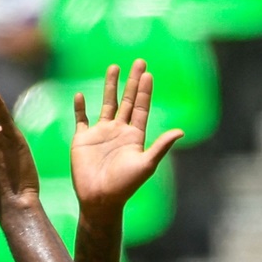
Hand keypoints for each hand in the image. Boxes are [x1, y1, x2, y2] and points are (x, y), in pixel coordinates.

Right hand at [70, 59, 183, 214]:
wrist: (99, 200)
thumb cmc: (124, 186)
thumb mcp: (146, 165)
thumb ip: (161, 146)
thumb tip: (181, 131)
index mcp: (134, 137)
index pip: (140, 108)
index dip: (145, 91)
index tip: (148, 74)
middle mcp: (119, 132)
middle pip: (126, 101)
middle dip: (132, 82)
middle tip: (139, 61)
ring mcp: (100, 134)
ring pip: (107, 104)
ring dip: (110, 86)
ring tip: (114, 67)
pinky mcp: (83, 139)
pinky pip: (81, 119)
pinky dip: (80, 107)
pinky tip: (81, 95)